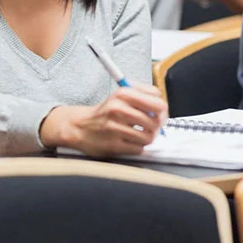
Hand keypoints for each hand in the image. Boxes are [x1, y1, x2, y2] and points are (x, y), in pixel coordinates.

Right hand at [40, 84, 167, 156]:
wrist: (80, 126)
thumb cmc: (104, 112)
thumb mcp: (120, 95)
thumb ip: (142, 95)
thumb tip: (162, 108)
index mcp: (123, 93)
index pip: (157, 99)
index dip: (161, 108)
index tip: (157, 112)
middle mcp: (119, 108)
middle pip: (156, 119)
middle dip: (157, 125)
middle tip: (152, 125)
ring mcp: (116, 128)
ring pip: (149, 136)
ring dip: (147, 137)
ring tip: (139, 134)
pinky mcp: (114, 145)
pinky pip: (139, 149)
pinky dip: (138, 146)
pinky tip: (130, 141)